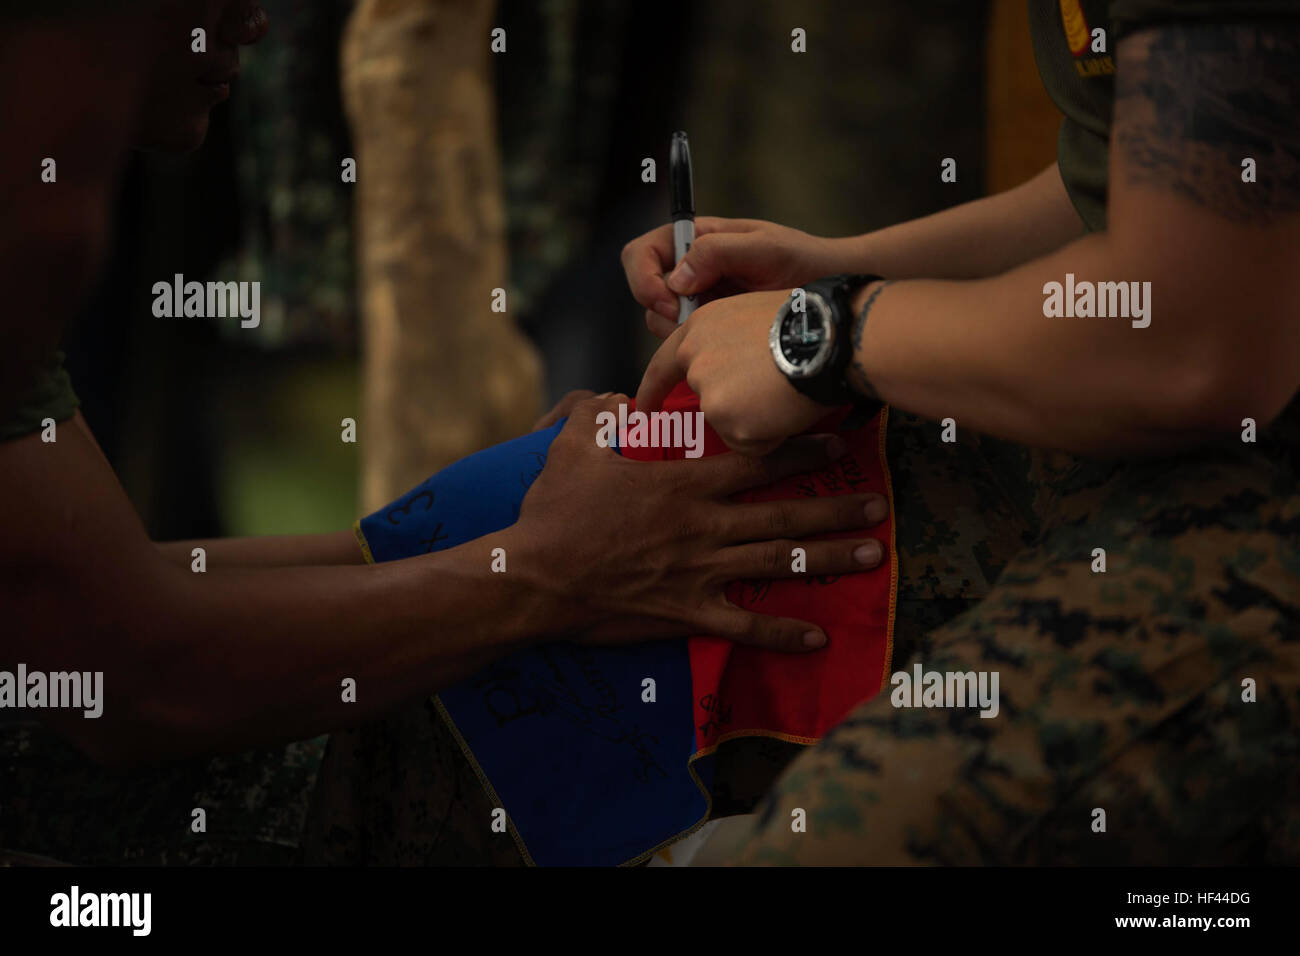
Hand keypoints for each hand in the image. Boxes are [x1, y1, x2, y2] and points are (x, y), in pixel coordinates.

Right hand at [511, 394, 887, 651]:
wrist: (536, 578)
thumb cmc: (554, 511)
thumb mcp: (572, 446)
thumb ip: (600, 414)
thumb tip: (618, 399)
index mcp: (683, 484)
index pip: (756, 462)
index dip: (801, 451)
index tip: (837, 443)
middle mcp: (705, 526)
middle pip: (783, 513)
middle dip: (836, 507)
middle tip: (879, 505)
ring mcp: (701, 572)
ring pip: (778, 563)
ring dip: (829, 559)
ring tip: (873, 554)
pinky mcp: (688, 612)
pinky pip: (745, 627)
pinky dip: (783, 634)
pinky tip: (818, 637)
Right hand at [621, 218, 859, 338]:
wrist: (831, 296)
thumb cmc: (805, 262)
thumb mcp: (765, 249)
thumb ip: (717, 252)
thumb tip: (676, 279)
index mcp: (697, 240)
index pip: (642, 253)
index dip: (644, 279)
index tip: (670, 303)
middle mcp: (690, 270)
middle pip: (645, 291)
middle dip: (662, 310)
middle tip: (695, 324)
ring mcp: (699, 300)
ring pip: (660, 321)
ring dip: (680, 331)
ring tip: (724, 329)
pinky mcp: (710, 328)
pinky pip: (684, 341)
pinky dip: (696, 346)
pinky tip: (729, 344)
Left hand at [635, 291, 827, 455]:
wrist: (832, 336)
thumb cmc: (808, 322)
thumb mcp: (752, 314)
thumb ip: (726, 343)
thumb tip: (731, 370)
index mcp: (699, 328)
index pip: (664, 366)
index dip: (653, 391)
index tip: (643, 411)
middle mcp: (695, 359)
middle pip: (708, 402)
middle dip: (735, 407)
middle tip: (768, 393)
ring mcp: (709, 392)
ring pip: (731, 426)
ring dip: (758, 420)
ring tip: (785, 391)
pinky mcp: (729, 421)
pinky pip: (751, 445)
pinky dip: (771, 437)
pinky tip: (787, 408)